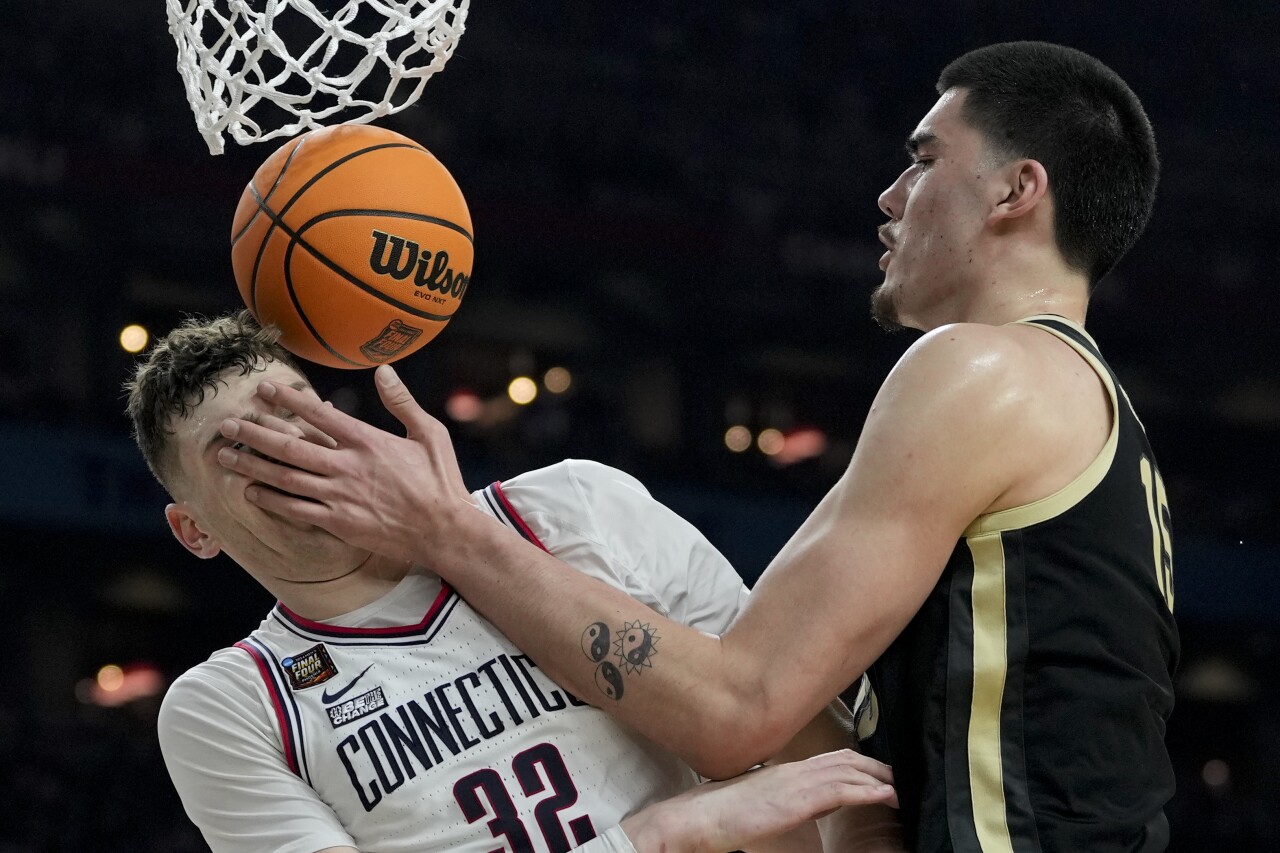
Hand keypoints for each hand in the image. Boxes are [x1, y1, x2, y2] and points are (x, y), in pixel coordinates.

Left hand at [215, 365, 474, 563]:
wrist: (444, 530)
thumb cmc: (440, 481)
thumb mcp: (430, 434)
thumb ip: (402, 402)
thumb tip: (384, 371)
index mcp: (368, 441)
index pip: (319, 415)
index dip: (288, 400)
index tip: (263, 390)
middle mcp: (348, 466)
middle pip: (291, 446)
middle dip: (254, 433)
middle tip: (226, 424)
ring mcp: (340, 496)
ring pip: (286, 478)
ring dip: (253, 466)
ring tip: (225, 457)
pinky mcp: (339, 522)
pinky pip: (296, 510)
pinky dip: (271, 500)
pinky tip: (251, 492)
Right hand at [620, 749, 896, 852]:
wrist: (698, 817)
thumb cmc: (721, 814)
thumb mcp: (758, 799)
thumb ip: (782, 795)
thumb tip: (799, 802)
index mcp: (785, 771)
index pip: (831, 759)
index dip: (860, 763)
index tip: (880, 771)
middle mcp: (794, 771)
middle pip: (846, 759)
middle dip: (876, 766)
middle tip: (901, 775)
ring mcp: (795, 783)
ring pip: (848, 772)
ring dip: (879, 777)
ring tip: (902, 785)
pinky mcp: (795, 801)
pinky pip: (839, 791)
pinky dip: (868, 791)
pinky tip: (886, 795)